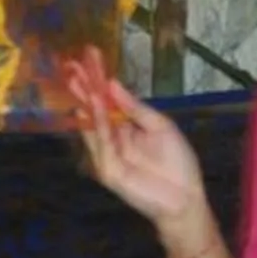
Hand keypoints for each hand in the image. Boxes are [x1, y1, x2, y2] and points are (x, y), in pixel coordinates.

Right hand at [69, 60, 211, 237]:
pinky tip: (94, 104)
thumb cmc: (177, 161)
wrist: (185, 197)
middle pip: (94, 112)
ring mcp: (107, 156)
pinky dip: (97, 122)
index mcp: (126, 129)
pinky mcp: (108, 170)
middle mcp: (113, 140)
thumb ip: (135, 108)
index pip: (107, 102)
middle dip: (83, 90)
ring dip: (86, 102)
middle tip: (71, 67)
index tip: (88, 60)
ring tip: (79, 80)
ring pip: (93, 125)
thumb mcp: (160, 126)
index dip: (97, 83)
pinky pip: (101, 142)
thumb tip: (112, 83)